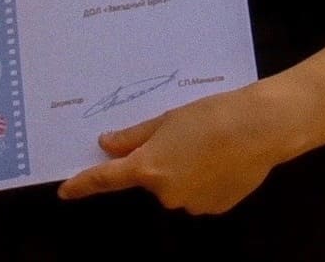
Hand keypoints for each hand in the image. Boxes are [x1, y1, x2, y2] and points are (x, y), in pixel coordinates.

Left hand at [56, 85, 289, 214]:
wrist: (260, 129)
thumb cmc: (210, 116)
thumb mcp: (165, 119)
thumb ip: (133, 136)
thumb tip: (106, 145)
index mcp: (148, 168)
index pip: (106, 179)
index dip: (82, 185)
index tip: (64, 191)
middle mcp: (166, 193)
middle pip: (150, 178)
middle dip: (158, 161)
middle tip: (180, 136)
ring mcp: (192, 204)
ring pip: (175, 187)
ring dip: (182, 170)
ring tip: (206, 144)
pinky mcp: (216, 208)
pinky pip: (198, 194)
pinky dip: (202, 180)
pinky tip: (219, 160)